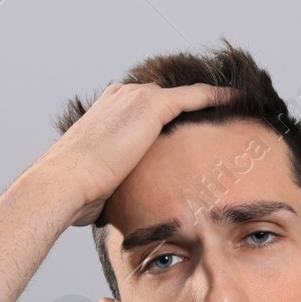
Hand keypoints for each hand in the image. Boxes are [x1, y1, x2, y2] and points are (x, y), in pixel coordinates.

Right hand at [31, 81, 240, 227]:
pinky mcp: (152, 106)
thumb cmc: (74, 194)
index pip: (145, 109)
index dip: (166, 120)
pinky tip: (236, 99)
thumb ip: (114, 183)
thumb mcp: (98, 183)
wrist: (64, 184)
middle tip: (218, 118)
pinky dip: (217, 96)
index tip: (186, 131)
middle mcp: (122, 96)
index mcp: (107, 111)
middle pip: (166, 98)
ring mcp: (136, 98)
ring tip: (233, 108)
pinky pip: (195, 96)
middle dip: (190, 108)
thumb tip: (114, 206)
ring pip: (182, 95)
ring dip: (207, 101)